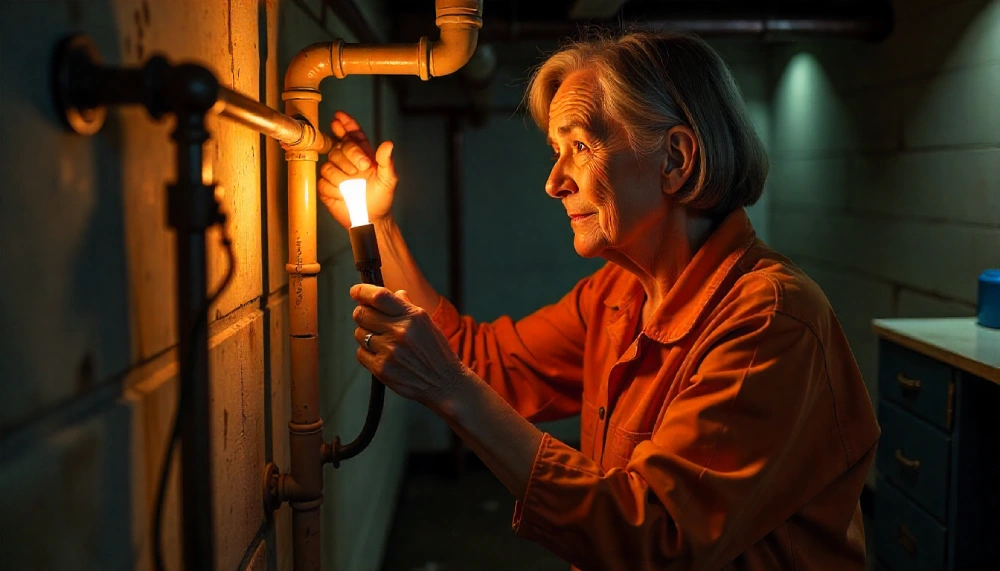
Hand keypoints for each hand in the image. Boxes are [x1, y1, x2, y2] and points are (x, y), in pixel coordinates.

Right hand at [318, 111, 397, 228]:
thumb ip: (386, 161)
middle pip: (339, 148)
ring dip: (342, 176)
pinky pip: (323, 182)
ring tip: (353, 186)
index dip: (346, 124)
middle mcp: (346, 161)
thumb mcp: (388, 179)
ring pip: (328, 165)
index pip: (352, 135)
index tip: (339, 116)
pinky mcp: (326, 188)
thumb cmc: (381, 198)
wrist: (371, 218)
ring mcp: (335, 174)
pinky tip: (343, 195)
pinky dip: (334, 189)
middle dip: (350, 154)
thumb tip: (388, 143)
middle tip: (362, 166)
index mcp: (362, 154)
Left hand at [351, 284, 466, 406]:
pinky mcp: (381, 368)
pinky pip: (360, 353)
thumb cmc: (435, 351)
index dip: (362, 291)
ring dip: (366, 335)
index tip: (355, 291)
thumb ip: (407, 306)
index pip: (379, 297)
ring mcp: (389, 351)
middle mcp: (400, 331)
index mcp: (413, 316)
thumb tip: (392, 292)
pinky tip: (382, 355)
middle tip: (370, 319)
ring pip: (359, 333)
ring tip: (382, 341)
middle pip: (362, 314)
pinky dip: (367, 353)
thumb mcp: (427, 323)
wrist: (443, 383)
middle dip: (362, 314)